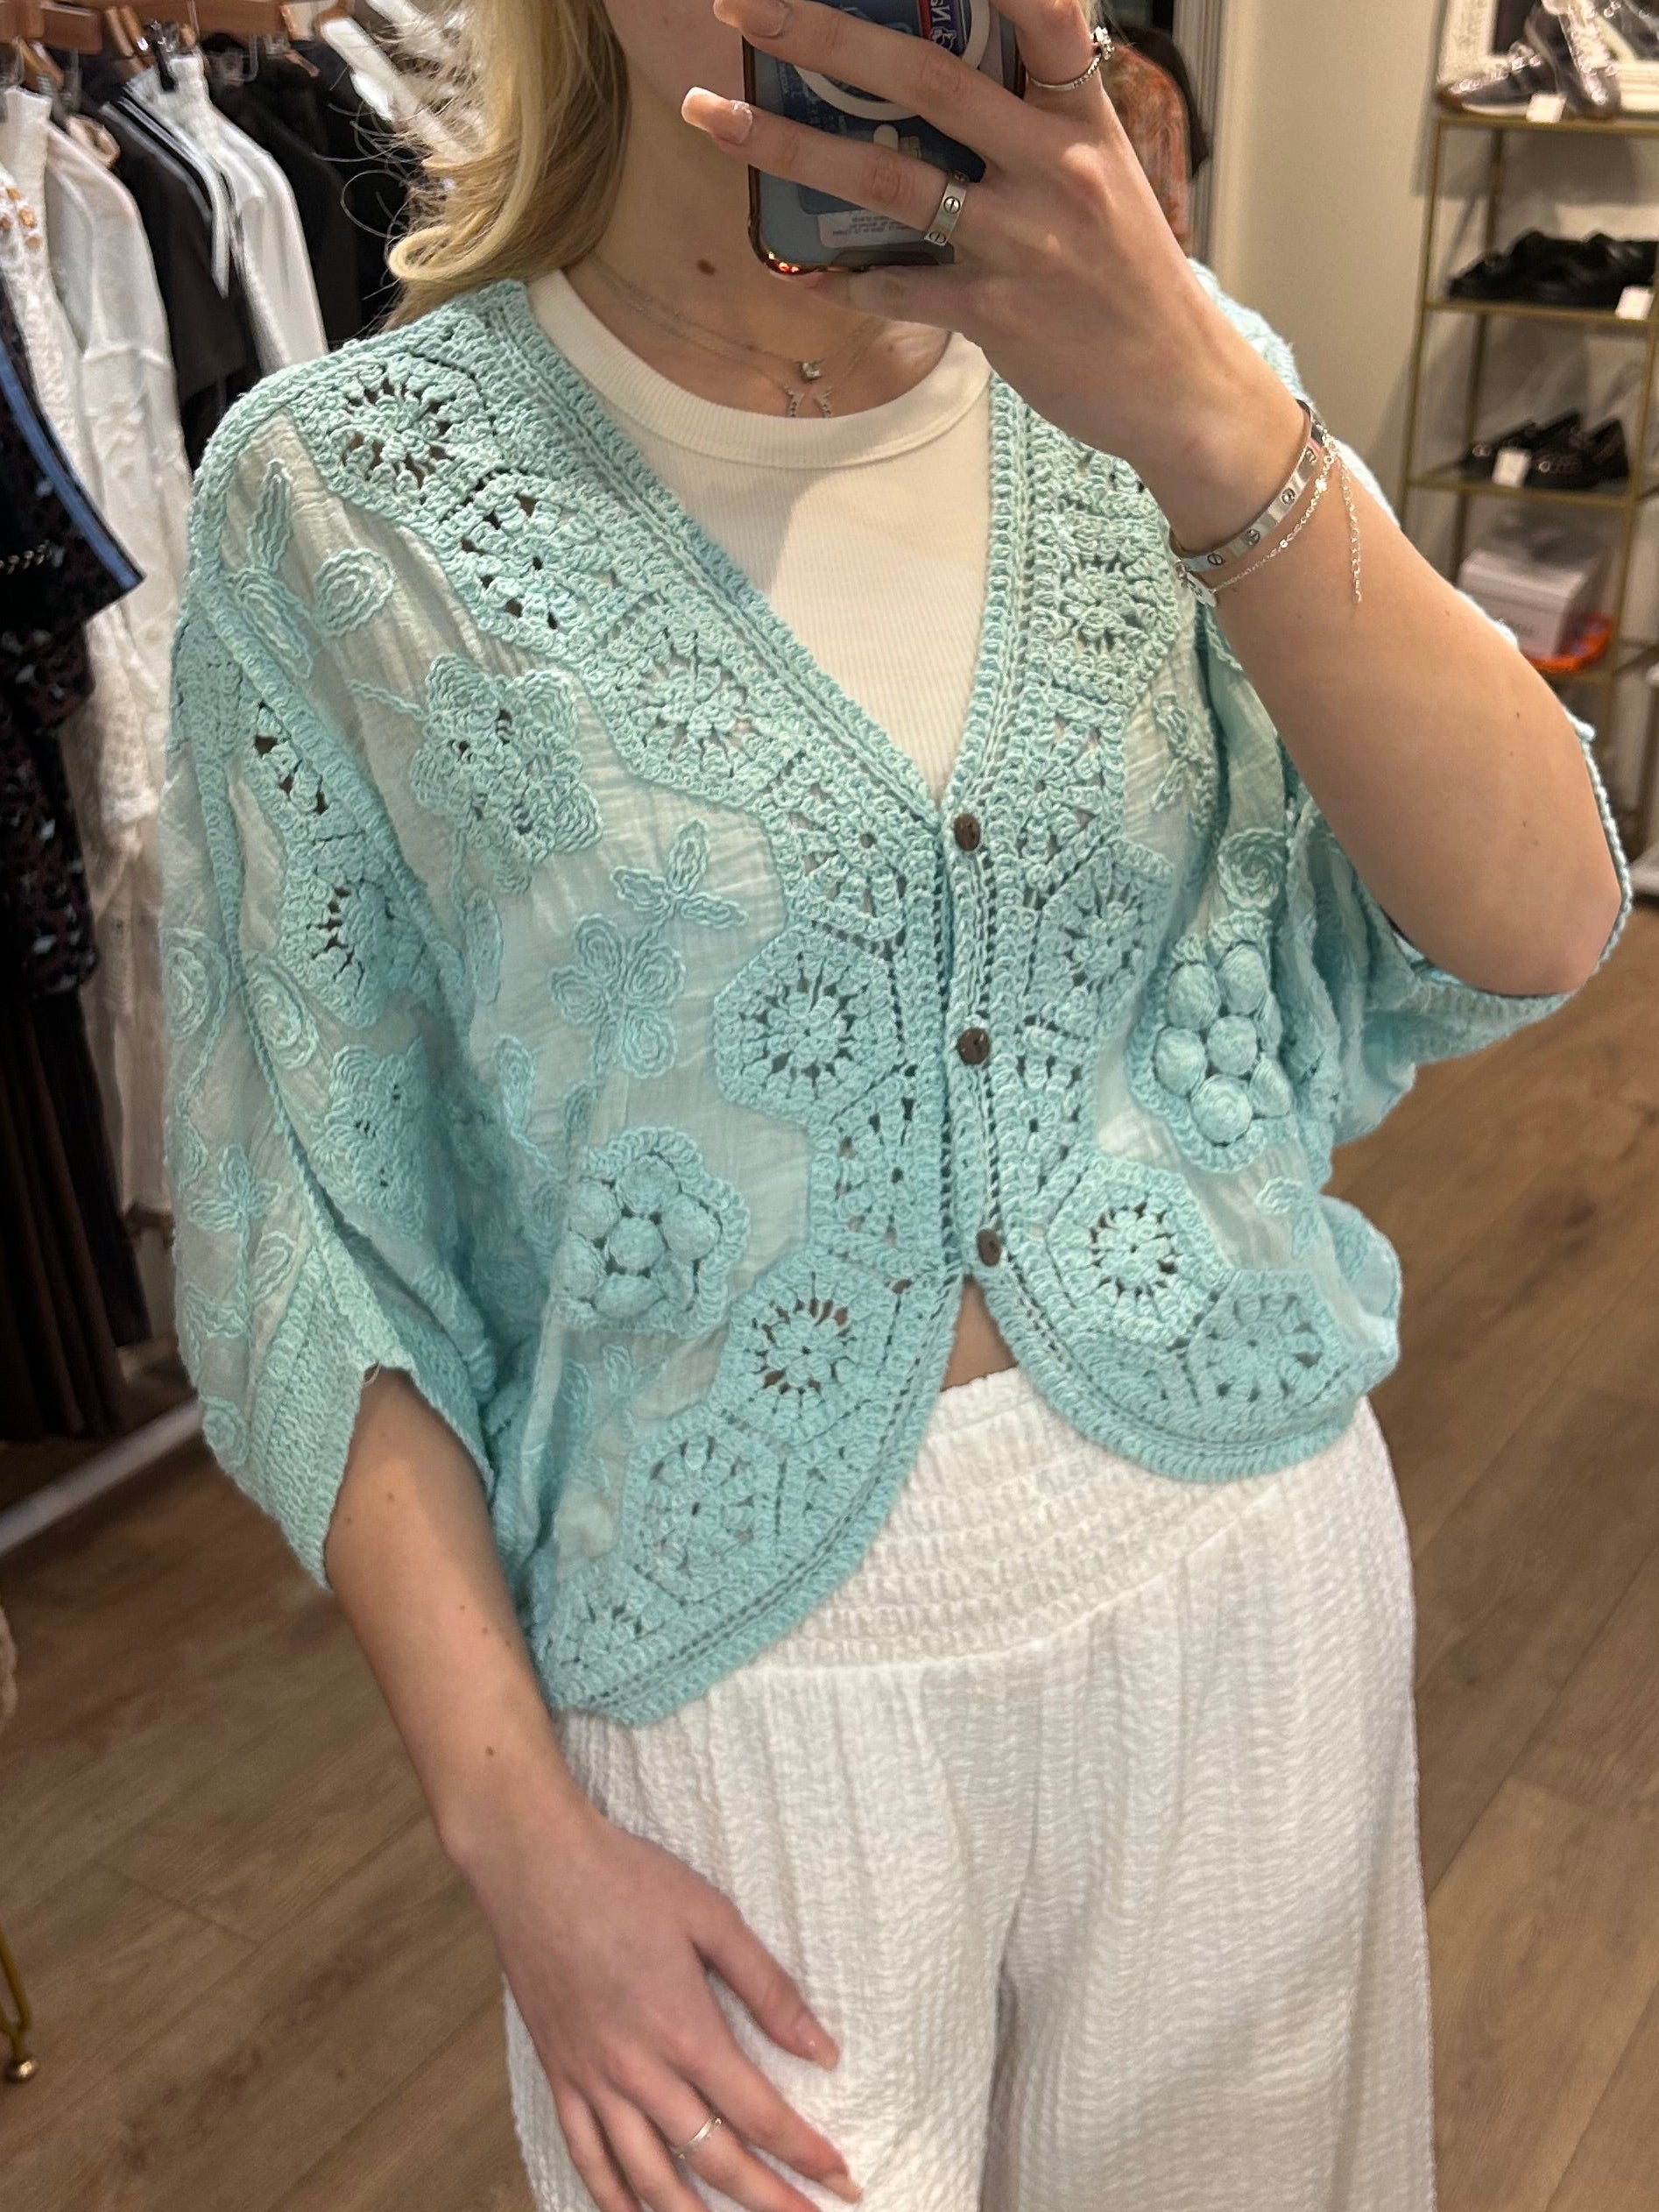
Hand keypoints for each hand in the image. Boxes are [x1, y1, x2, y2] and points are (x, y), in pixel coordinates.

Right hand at [463, 1788, 862, 2209]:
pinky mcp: (559, 2076)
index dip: (804, 2154)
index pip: (759, 2115)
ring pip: (649, 2177)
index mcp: (687, 2031)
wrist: (536, 1866)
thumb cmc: (628, 1881)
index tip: (842, 2179)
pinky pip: (586, 2157)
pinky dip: (613, 2199)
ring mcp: (594, 2080)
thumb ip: (768, 1989)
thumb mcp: (712, 1918)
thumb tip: (822, 2049)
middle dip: (768, 2201)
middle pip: (714, 2161)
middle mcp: (640, 2071)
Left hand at [684, 0, 1308, 550]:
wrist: (1181, 388)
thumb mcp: (1104, 180)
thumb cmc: (1133, 282)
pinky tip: (802, 273)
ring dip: (790, 146)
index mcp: (1083, 120)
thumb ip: (1033, 126)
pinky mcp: (996, 314)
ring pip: (889, 180)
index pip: (1041, 15)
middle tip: (744, 5)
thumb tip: (939, 89)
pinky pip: (899, 286)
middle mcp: (1053, 168)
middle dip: (827, 37)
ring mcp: (1022, 242)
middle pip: (928, 81)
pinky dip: (844, 280)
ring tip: (715, 118)